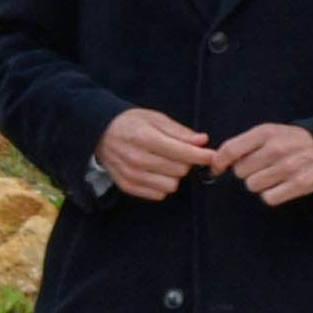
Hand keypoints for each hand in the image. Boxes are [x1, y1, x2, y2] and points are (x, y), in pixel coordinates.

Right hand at [96, 107, 215, 200]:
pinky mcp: (128, 186)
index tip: (212, 155)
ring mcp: (131, 175)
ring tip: (165, 162)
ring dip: (174, 175)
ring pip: (171, 185)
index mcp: (145, 138)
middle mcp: (137, 159)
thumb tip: (203, 141)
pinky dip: (162, 184)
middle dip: (185, 162)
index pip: (182, 153)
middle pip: (180, 170)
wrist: (100, 133)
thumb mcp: (155, 118)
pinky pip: (159, 194)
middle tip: (178, 153)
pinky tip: (155, 172)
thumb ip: (179, 132)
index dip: (202, 155)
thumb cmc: (131, 123)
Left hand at [214, 121, 312, 206]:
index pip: (231, 149)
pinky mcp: (299, 184)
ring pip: (252, 186)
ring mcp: (288, 167)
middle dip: (246, 172)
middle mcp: (276, 149)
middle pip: (240, 171)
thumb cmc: (292, 141)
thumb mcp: (271, 132)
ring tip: (271, 176)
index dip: (219, 162)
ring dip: (259, 184)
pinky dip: (271, 195)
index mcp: (266, 133)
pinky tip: (280, 185)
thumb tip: (218, 160)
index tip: (217, 168)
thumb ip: (245, 143)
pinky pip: (269, 198)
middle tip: (260, 167)